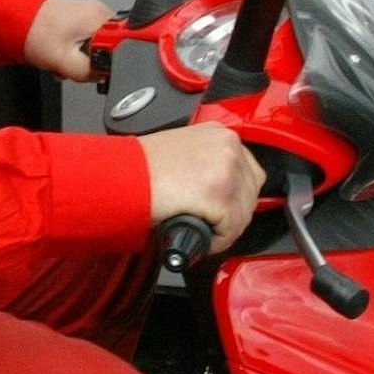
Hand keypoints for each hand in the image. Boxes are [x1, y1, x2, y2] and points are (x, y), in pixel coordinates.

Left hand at [23, 0, 113, 81]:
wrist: (17, 22)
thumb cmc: (35, 34)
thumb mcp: (63, 60)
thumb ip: (88, 71)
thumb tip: (104, 76)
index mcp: (101, 17)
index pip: (123, 48)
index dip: (109, 64)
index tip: (93, 68)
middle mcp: (101, 12)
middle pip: (111, 49)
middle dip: (92, 63)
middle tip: (72, 64)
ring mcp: (92, 15)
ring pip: (99, 49)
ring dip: (82, 60)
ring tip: (64, 59)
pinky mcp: (83, 21)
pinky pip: (90, 43)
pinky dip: (77, 53)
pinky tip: (64, 54)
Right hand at [138, 123, 260, 252]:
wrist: (123, 176)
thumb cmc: (142, 167)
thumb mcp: (185, 150)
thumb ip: (209, 161)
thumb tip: (222, 186)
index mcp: (221, 134)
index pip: (250, 171)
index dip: (235, 196)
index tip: (222, 207)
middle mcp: (228, 147)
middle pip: (250, 194)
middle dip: (232, 213)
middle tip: (210, 221)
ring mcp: (226, 169)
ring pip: (243, 214)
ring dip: (224, 228)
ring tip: (201, 227)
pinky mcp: (218, 194)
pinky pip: (230, 229)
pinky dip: (215, 239)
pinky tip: (197, 231)